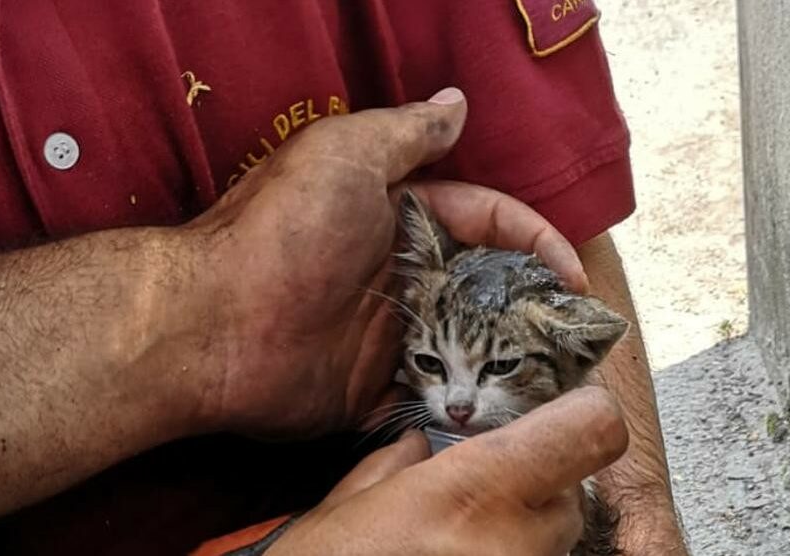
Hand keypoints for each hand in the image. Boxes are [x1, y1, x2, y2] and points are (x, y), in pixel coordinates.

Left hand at [163, 87, 588, 436]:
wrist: (211, 327)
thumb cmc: (282, 232)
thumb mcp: (345, 156)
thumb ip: (406, 133)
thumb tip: (457, 102)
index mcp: (400, 215)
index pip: (488, 221)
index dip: (536, 241)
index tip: (574, 278)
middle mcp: (401, 272)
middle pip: (485, 285)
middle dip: (533, 306)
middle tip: (578, 338)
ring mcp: (388, 333)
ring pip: (468, 343)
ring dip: (511, 359)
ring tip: (561, 383)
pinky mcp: (374, 388)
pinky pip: (435, 393)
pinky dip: (471, 401)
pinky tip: (510, 414)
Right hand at [264, 386, 627, 555]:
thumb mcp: (347, 508)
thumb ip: (396, 463)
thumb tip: (420, 447)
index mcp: (477, 491)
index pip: (592, 429)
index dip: (582, 410)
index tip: (557, 406)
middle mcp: (518, 543)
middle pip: (573, 491)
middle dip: (536, 482)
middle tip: (482, 491)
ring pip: (557, 540)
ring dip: (523, 529)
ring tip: (459, 540)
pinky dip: (508, 555)